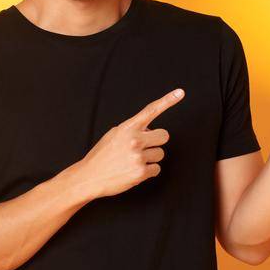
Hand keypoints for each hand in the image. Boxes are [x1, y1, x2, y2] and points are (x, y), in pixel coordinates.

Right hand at [68, 87, 184, 198]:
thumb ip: (133, 130)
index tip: (180, 93)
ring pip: (160, 154)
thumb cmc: (102, 156)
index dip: (167, 100)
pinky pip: (157, 169)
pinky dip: (148, 171)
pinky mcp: (141, 172)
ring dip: (150, 158)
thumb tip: (150, 131)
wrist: (89, 177)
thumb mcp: (115, 134)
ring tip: (132, 161)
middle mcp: (134, 140)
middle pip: (164, 136)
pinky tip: (133, 171)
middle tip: (142, 148)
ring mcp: (138, 156)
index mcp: (127, 128)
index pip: (151, 110)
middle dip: (156, 142)